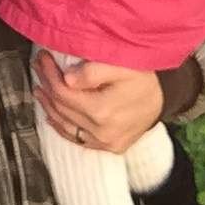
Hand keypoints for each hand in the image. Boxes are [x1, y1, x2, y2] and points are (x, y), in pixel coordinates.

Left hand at [32, 52, 162, 153]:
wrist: (164, 96)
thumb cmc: (142, 76)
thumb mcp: (121, 65)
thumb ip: (92, 71)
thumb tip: (66, 79)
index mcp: (102, 110)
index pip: (63, 92)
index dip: (49, 74)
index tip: (43, 57)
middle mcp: (102, 131)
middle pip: (62, 107)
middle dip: (47, 84)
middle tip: (39, 66)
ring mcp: (106, 142)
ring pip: (66, 125)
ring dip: (49, 105)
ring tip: (40, 88)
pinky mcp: (110, 147)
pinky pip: (77, 138)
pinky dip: (62, 126)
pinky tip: (52, 115)